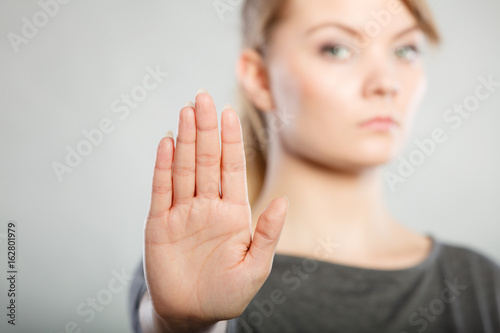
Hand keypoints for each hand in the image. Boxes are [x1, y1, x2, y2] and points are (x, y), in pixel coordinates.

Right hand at [143, 89, 287, 325]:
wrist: (191, 314)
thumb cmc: (227, 294)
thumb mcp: (255, 267)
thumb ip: (267, 234)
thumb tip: (283, 202)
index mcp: (233, 213)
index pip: (231, 168)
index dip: (230, 140)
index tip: (228, 113)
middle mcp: (207, 206)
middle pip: (206, 160)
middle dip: (206, 129)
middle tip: (203, 97)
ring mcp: (182, 213)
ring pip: (184, 169)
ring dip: (186, 140)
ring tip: (187, 111)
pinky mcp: (159, 225)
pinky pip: (161, 190)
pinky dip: (163, 167)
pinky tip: (168, 142)